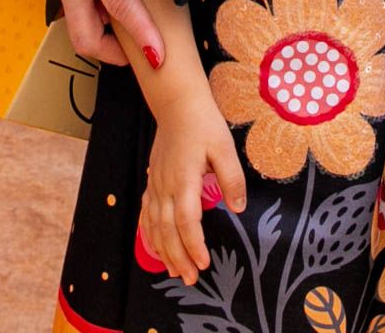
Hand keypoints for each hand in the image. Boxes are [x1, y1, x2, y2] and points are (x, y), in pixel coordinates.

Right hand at [0, 0, 161, 68]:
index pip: (118, 2)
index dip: (141, 31)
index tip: (158, 57)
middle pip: (87, 38)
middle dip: (115, 55)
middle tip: (145, 50)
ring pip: (81, 25)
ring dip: (106, 35)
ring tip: (136, 26)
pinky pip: (76, 6)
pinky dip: (96, 13)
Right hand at [138, 93, 248, 282]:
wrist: (177, 105)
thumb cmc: (203, 124)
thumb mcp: (225, 148)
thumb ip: (231, 178)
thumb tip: (238, 207)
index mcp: (184, 180)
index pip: (187, 221)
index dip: (193, 245)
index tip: (203, 264)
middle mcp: (165, 187)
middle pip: (168, 230)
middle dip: (178, 258)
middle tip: (189, 279)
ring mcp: (155, 185)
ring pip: (155, 226)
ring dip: (163, 251)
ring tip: (173, 271)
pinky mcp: (152, 182)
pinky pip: (146, 214)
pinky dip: (149, 234)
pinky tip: (155, 247)